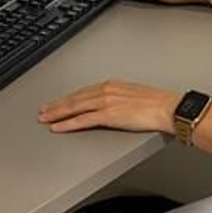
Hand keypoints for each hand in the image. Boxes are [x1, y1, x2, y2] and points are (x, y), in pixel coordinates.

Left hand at [38, 80, 178, 134]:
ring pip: (74, 107)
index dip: (68, 98)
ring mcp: (106, 102)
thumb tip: (115, 106)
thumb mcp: (135, 96)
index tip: (58, 102)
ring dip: (57, 113)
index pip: (84, 91)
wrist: (167, 107)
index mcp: (113, 85)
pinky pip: (82, 120)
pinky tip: (58, 127)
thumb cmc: (158, 104)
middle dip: (57, 105)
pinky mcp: (108, 115)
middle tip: (43, 111)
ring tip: (45, 119)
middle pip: (75, 98)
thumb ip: (121, 99)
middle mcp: (106, 90)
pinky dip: (68, 124)